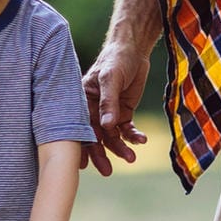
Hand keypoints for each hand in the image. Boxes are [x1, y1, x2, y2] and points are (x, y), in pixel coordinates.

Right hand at [82, 42, 149, 173]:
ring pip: (112, 136)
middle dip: (101, 154)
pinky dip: (134, 136)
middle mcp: (93, 110)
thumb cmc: (116, 59)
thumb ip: (109, 102)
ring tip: (131, 158)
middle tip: (107, 171)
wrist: (134, 49)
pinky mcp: (123, 112)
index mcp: (81, 101)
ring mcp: (109, 112)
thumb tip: (107, 126)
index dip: (80, 145)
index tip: (82, 164)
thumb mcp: (110, 78)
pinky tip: (141, 141)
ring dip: (121, 148)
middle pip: (95, 136)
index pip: (79, 127)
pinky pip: (127, 129)